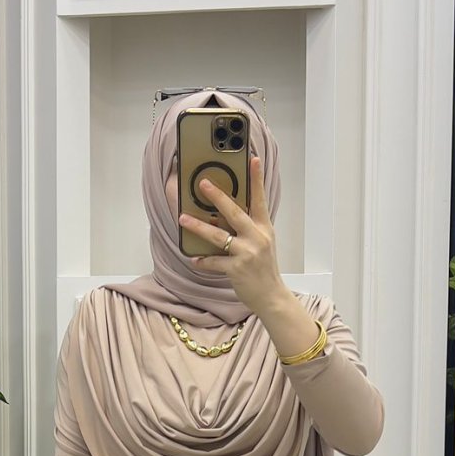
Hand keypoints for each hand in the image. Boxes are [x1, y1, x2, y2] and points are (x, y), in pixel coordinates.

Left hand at [179, 156, 284, 314]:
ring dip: (198, 227)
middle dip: (217, 196)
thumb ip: (248, 227)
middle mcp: (257, 237)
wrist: (271, 296)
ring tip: (182, 218)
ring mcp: (247, 253)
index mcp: (263, 228)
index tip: (253, 159)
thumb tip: (224, 214)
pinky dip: (203, 261)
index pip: (260, 199)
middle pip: (234, 212)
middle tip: (203, 183)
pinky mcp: (237, 269)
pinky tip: (193, 259)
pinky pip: (214, 261)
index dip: (256, 179)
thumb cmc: (264, 268)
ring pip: (218, 236)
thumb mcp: (262, 243)